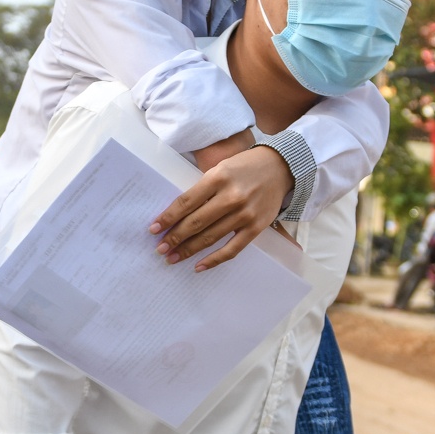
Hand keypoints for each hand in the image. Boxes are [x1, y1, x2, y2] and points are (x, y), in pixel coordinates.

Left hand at [150, 145, 294, 271]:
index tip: (153, 229)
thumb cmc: (244, 167)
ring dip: (188, 250)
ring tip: (172, 258)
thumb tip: (177, 215)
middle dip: (174, 237)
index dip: (168, 217)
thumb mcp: (220, 168)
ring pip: (210, 237)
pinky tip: (198, 266)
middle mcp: (231, 197)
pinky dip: (214, 260)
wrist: (280, 167)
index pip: (186, 202)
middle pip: (196, 223)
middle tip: (160, 248)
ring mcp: (245, 214)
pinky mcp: (256, 227)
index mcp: (218, 178)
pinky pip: (232, 249)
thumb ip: (202, 189)